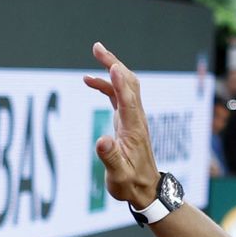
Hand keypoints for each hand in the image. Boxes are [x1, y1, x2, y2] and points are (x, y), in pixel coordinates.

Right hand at [83, 43, 158, 208]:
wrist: (145, 189)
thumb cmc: (130, 184)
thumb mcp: (118, 176)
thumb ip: (110, 157)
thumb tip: (101, 140)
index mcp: (133, 128)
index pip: (128, 99)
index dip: (119, 81)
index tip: (110, 64)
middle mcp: (135, 118)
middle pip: (129, 83)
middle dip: (114, 63)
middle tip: (97, 47)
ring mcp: (132, 117)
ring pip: (125, 85)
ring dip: (111, 67)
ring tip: (96, 53)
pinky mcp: (127, 120)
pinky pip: (118, 94)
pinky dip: (106, 84)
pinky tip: (89, 81)